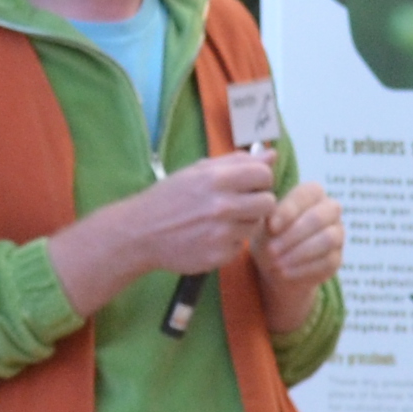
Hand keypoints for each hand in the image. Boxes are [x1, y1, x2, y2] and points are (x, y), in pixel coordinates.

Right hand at [47, 155, 283, 314]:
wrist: (141, 233)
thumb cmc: (169, 198)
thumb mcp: (197, 171)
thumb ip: (237, 162)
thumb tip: (271, 155)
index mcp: (217, 179)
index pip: (264, 175)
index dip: (259, 179)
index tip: (248, 184)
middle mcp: (222, 206)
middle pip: (268, 202)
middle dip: (257, 202)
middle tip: (238, 204)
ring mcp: (222, 233)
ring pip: (256, 225)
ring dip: (243, 222)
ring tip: (219, 220)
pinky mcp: (220, 255)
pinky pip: (241, 245)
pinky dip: (230, 241)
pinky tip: (211, 236)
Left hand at [254, 188, 345, 297]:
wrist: (276, 265)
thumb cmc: (270, 237)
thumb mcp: (264, 227)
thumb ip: (270, 220)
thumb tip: (273, 223)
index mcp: (312, 193)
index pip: (305, 195)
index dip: (288, 211)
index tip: (271, 227)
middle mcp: (330, 210)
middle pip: (318, 218)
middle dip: (293, 235)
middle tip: (271, 250)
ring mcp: (337, 234)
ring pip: (327, 240)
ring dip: (299, 253)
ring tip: (277, 264)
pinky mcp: (337, 258)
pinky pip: (327, 262)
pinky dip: (303, 268)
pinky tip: (285, 273)